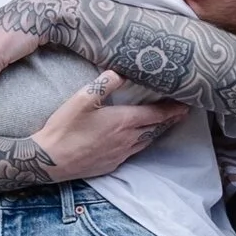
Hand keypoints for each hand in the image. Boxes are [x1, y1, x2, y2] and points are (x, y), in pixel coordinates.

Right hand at [32, 69, 184, 182]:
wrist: (50, 160)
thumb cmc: (64, 128)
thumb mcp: (82, 98)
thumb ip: (105, 83)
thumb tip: (122, 72)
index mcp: (123, 122)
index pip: (156, 114)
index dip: (172, 109)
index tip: (186, 105)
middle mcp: (127, 140)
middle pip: (155, 128)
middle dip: (170, 119)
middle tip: (182, 112)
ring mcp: (121, 154)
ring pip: (147, 141)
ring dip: (157, 131)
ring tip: (165, 123)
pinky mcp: (113, 164)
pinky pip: (135, 151)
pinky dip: (143, 142)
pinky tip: (140, 139)